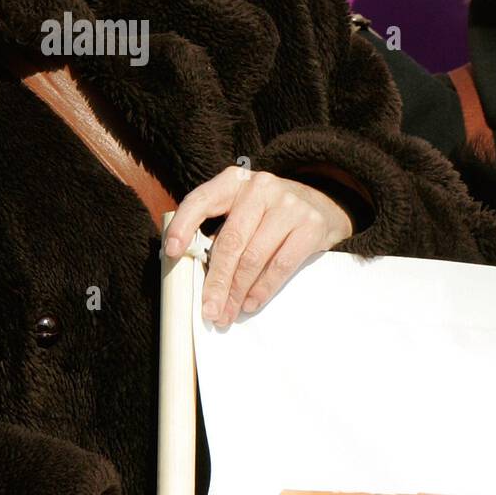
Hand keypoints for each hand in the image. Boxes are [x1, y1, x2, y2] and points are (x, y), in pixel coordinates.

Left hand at [165, 166, 353, 325]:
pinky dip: (263, 289)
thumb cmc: (270, 214)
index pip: (201, 200)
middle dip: (216, 281)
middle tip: (209, 310)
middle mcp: (261, 187)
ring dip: (238, 292)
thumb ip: (221, 230)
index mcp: (234, 180)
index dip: (183, 226)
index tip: (171, 253)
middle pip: (230, 241)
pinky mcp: (311, 225)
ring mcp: (288, 204)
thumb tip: (196, 272)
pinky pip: (281, 264)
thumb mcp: (243, 209)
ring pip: (254, 257)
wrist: (324, 203)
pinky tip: (251, 303)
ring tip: (227, 313)